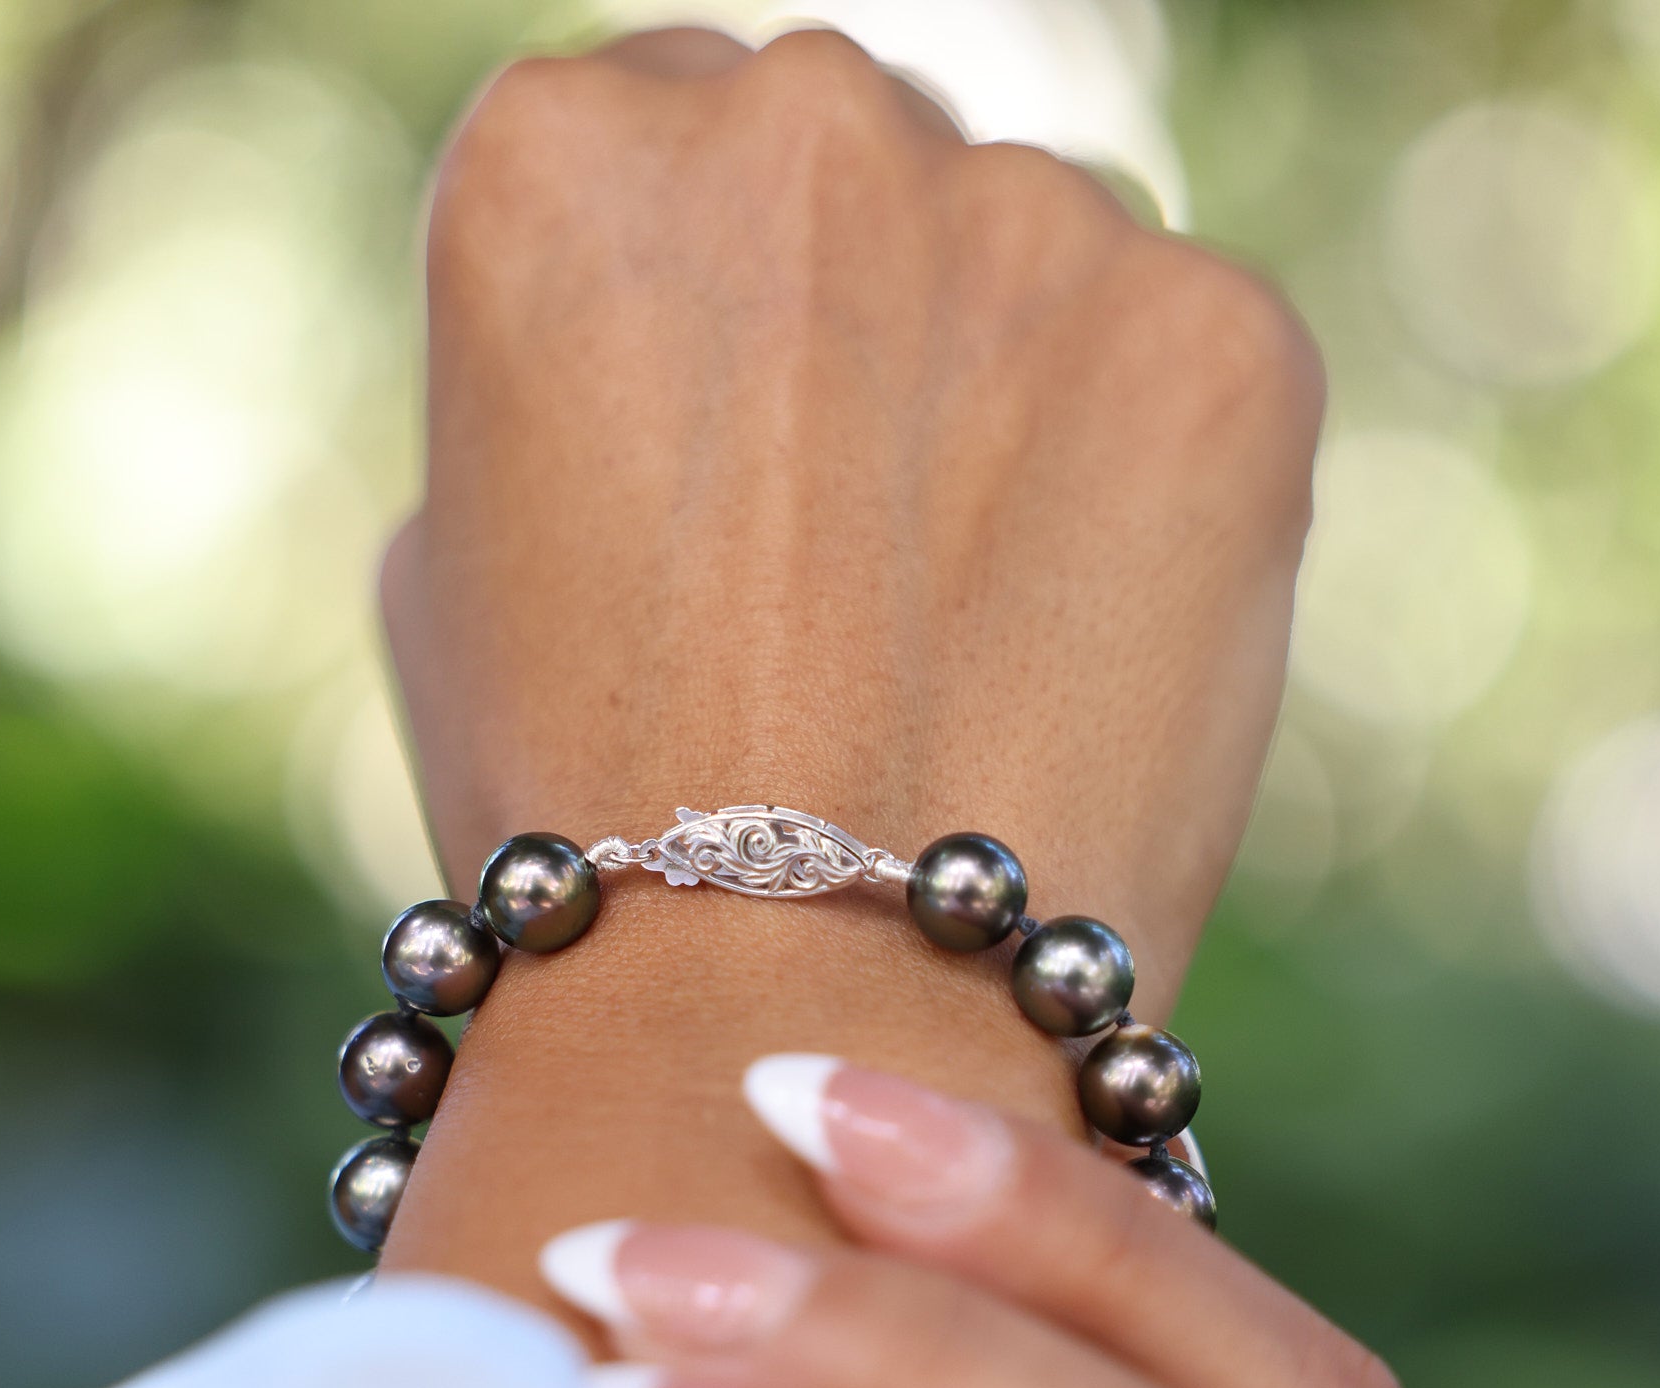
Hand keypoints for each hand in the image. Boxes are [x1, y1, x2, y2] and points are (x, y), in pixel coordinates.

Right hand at [385, 25, 1321, 1006]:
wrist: (792, 994)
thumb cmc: (580, 810)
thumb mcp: (445, 565)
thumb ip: (549, 388)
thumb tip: (651, 359)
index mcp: (562, 157)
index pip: (649, 135)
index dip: (681, 323)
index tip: (702, 452)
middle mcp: (796, 122)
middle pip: (840, 167)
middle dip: (836, 320)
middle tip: (829, 543)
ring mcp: (1028, 213)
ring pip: (1021, 250)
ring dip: (990, 385)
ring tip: (945, 616)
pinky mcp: (1215, 338)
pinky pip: (1169, 354)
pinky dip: (1132, 471)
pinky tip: (1063, 626)